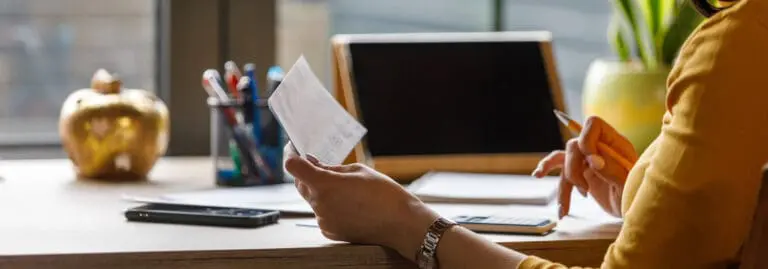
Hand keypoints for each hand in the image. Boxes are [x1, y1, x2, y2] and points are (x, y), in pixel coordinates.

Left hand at [283, 143, 439, 257]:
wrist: (400, 223)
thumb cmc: (383, 193)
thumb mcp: (357, 171)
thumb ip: (330, 168)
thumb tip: (313, 164)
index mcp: (325, 185)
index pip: (293, 167)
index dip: (291, 155)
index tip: (295, 149)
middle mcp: (319, 205)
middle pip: (301, 184)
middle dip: (307, 173)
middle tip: (319, 163)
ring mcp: (324, 221)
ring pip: (313, 199)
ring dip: (321, 190)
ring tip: (345, 187)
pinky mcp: (330, 231)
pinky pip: (322, 213)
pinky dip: (329, 205)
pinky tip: (349, 203)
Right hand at [532, 116, 637, 217]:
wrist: (635, 211)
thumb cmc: (637, 198)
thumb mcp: (628, 187)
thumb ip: (613, 171)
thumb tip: (594, 160)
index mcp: (616, 144)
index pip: (593, 126)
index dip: (586, 139)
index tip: (590, 162)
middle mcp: (600, 149)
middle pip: (574, 145)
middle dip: (573, 168)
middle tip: (585, 189)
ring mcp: (589, 161)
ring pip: (564, 160)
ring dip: (564, 181)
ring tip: (565, 203)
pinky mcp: (582, 174)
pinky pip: (563, 175)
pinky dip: (559, 191)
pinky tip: (557, 203)